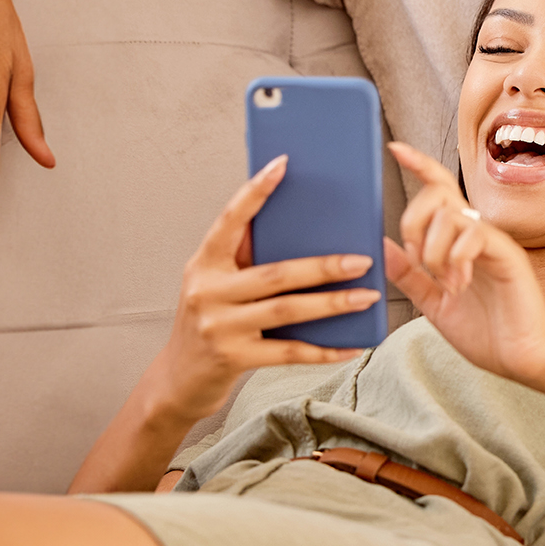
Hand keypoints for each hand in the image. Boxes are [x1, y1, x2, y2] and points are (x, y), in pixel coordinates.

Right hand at [150, 155, 375, 419]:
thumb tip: (293, 219)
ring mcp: (220, 327)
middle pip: (274, 273)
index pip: (229, 221)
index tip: (282, 165)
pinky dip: (324, 350)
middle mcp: (208, 291)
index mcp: (204, 263)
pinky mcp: (235, 358)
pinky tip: (353, 345)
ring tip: (367, 296)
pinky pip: (289, 352)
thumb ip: (243, 254)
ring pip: (287, 310)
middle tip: (362, 260)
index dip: (255, 193)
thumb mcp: (215, 283)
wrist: (177, 380)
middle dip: (323, 266)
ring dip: (332, 303)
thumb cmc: (208, 321)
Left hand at [383, 143, 544, 383]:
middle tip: (419, 262)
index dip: (419, 164)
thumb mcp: (434, 303)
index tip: (394, 149)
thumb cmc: (484, 332)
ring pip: (451, 215)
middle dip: (414, 221)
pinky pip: (473, 235)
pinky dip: (456, 258)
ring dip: (434, 252)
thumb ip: (409, 275)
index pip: (439, 189)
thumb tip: (382, 244)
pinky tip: (460, 284)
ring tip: (447, 284)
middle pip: (438, 193)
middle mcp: (477, 233)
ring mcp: (494, 242)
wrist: (519, 360)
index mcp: (459, 240)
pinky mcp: (508, 255)